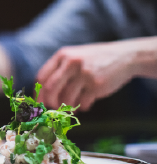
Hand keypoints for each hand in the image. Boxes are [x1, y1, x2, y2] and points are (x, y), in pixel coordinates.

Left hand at [36, 38, 156, 110]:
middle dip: (49, 102)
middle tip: (53, 108)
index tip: (39, 102)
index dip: (38, 93)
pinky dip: (81, 107)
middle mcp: (71, 63)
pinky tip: (86, 103)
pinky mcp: (96, 85)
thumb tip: (42, 95)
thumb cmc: (94, 60)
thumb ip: (59, 70)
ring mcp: (84, 74)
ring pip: (66, 98)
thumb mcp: (74, 57)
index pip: (41, 77)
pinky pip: (82, 103)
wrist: (125, 56)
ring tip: (74, 103)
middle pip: (50, 88)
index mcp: (62, 55)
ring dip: (68, 106)